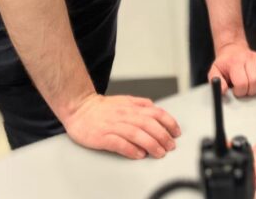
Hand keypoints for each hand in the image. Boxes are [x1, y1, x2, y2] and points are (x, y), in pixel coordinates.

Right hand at [62, 93, 180, 158]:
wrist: (78, 108)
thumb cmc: (101, 108)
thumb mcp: (124, 100)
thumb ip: (141, 104)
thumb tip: (155, 108)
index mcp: (132, 107)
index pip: (156, 113)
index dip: (169, 122)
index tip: (176, 132)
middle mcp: (125, 115)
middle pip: (148, 124)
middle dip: (163, 136)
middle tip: (170, 146)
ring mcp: (113, 126)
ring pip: (136, 134)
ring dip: (151, 144)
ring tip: (159, 152)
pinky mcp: (102, 136)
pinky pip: (119, 143)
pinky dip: (130, 149)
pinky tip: (139, 155)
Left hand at [208, 42, 255, 96]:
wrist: (233, 49)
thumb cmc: (225, 63)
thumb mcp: (215, 71)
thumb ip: (217, 82)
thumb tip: (223, 92)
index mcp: (235, 63)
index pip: (242, 83)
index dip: (240, 91)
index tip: (236, 90)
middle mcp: (249, 59)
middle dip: (251, 90)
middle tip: (245, 89)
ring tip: (253, 86)